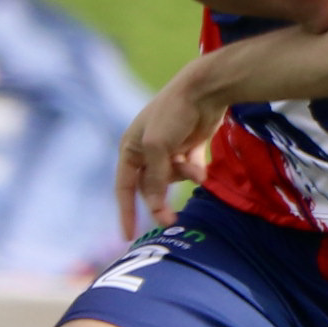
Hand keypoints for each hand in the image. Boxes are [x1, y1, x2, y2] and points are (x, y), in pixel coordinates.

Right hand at [112, 69, 222, 237]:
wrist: (203, 90)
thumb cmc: (172, 114)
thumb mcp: (157, 148)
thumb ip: (155, 179)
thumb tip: (155, 207)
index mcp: (131, 149)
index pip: (124, 187)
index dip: (126, 212)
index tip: (128, 236)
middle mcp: (147, 151)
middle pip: (151, 187)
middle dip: (161, 201)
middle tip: (172, 220)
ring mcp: (169, 150)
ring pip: (173, 179)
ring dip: (183, 177)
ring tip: (194, 170)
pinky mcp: (190, 147)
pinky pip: (190, 169)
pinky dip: (195, 170)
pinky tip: (201, 167)